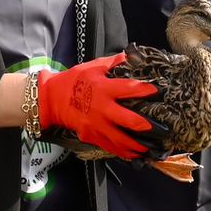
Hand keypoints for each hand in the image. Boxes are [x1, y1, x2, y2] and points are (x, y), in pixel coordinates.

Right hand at [35, 54, 161, 160]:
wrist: (51, 99)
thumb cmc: (74, 81)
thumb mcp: (93, 67)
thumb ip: (113, 63)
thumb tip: (130, 56)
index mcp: (103, 89)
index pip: (129, 89)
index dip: (145, 90)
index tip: (158, 91)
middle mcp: (101, 109)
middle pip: (128, 120)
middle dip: (145, 126)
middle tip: (160, 129)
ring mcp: (96, 125)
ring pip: (120, 139)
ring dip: (137, 146)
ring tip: (150, 148)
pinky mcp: (91, 136)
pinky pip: (109, 147)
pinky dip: (123, 153)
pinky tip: (134, 155)